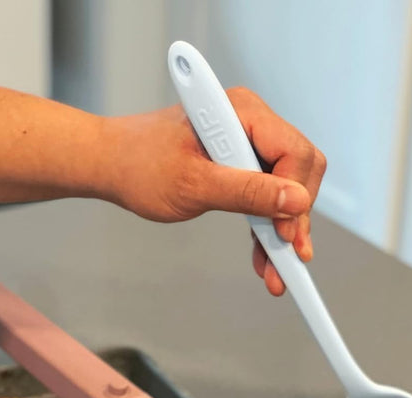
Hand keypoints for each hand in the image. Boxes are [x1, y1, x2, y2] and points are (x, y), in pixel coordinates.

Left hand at [102, 87, 325, 295]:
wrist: (112, 165)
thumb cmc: (140, 166)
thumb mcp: (194, 186)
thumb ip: (246, 192)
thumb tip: (296, 201)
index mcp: (241, 112)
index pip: (294, 153)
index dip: (296, 197)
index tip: (285, 237)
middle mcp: (250, 121)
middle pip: (299, 170)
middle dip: (296, 218)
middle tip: (287, 260)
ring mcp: (246, 141)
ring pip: (286, 187)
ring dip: (283, 229)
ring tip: (276, 272)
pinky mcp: (239, 162)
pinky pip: (265, 194)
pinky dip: (266, 225)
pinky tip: (263, 256)